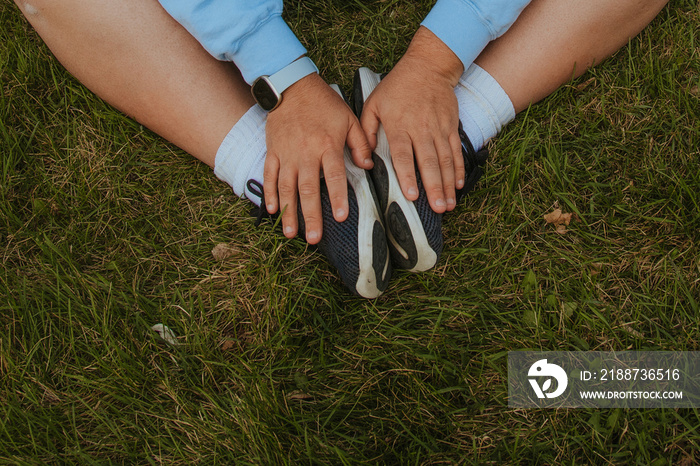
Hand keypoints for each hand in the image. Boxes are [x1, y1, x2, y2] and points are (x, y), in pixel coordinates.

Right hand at [264, 72, 371, 243]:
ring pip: (286, 187)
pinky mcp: (273, 151)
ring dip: (288, 212)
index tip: (341, 217)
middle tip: (313, 238)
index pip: (334, 176)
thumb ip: (360, 143)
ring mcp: (287, 154)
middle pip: (309, 189)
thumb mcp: (349, 118)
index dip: (338, 197)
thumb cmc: (324, 104)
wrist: (292, 87)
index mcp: (327, 145)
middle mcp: (306, 153)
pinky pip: (270, 175)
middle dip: (311, 215)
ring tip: (290, 233)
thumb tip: (368, 166)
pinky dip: (269, 193)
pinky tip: (271, 210)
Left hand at [360, 27, 464, 212]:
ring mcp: (439, 128)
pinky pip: (456, 151)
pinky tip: (458, 185)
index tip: (412, 195)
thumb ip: (366, 131)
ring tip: (448, 204)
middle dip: (434, 187)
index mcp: (399, 125)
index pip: (404, 155)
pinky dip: (458, 169)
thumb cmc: (396, 87)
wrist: (428, 66)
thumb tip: (364, 160)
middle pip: (429, 162)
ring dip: (447, 184)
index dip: (408, 176)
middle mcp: (421, 129)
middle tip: (438, 209)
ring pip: (445, 160)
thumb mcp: (373, 104)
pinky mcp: (451, 126)